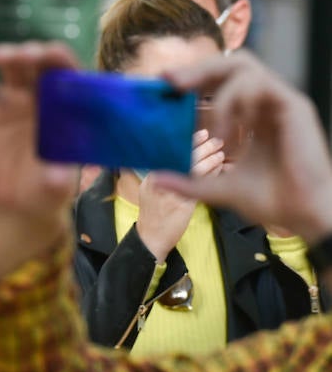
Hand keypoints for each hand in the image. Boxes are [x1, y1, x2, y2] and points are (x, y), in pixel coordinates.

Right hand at [0, 43, 79, 278]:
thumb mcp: (56, 187)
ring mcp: (15, 99)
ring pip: (13, 69)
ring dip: (8, 56)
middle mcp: (43, 97)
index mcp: (67, 109)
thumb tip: (59, 174)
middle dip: (35, 55)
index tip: (53, 53)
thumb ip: (58, 177)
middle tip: (26, 55)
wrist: (17, 202)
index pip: (69, 77)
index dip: (62, 62)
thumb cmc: (46, 191)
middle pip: (40, 66)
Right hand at [135, 129, 223, 259]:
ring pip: (194, 169)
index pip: (171, 151)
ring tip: (220, 153)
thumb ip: (166, 174)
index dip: (188, 141)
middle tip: (216, 141)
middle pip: (183, 157)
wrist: (151, 238)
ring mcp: (171, 192)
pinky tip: (220, 169)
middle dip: (202, 147)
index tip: (200, 133)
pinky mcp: (183, 204)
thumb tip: (187, 156)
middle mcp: (159, 181)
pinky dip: (211, 174)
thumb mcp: (153, 190)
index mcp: (152, 175)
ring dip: (210, 159)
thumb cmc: (154, 213)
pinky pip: (201, 185)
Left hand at [157, 51, 331, 242]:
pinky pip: (259, 83)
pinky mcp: (293, 106)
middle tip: (168, 80)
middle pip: (229, 64)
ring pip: (243, 65)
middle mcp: (264, 103)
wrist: (304, 214)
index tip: (161, 86)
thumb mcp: (218, 188)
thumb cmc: (271, 200)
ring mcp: (279, 102)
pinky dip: (236, 100)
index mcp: (249, 116)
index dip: (192, 79)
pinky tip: (229, 131)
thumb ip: (189, 182)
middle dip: (196, 69)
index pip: (219, 82)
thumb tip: (155, 179)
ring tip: (207, 123)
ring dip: (215, 87)